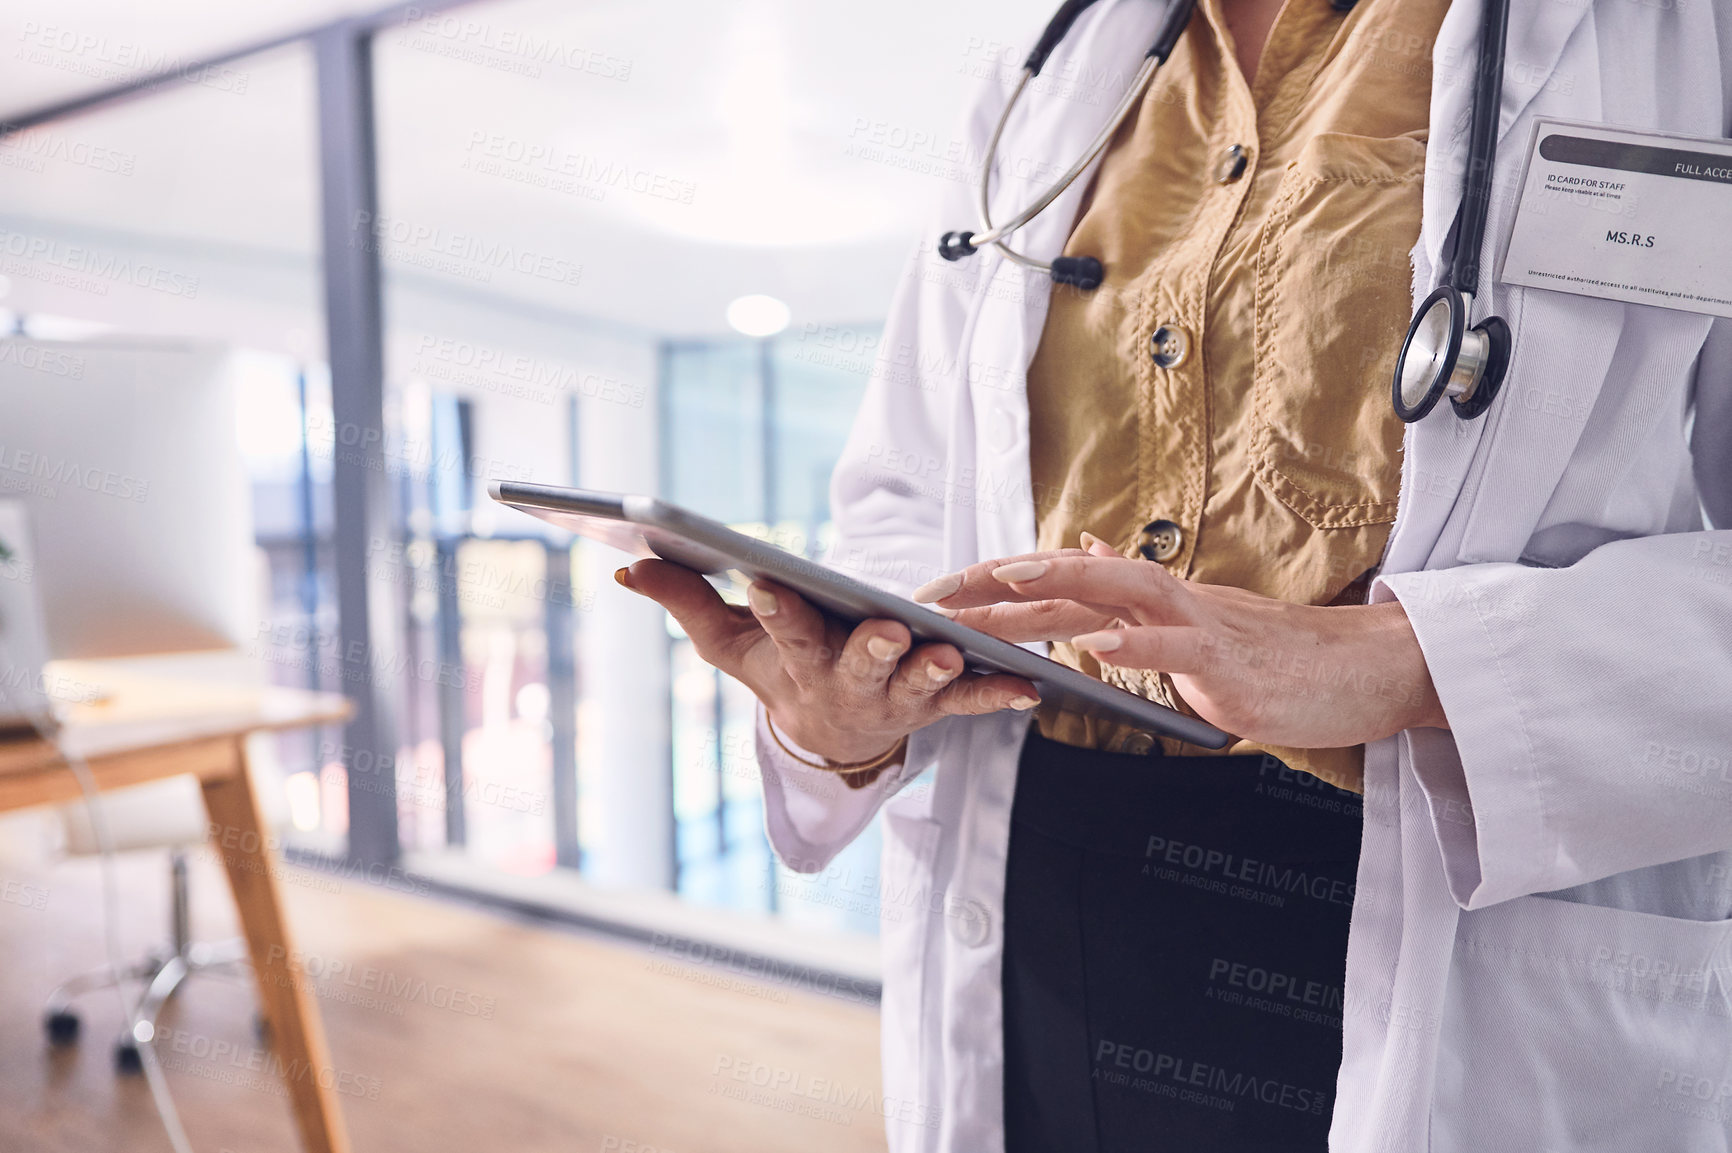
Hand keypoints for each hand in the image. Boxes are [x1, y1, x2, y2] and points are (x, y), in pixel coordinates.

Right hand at [614, 559, 1040, 765]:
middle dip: (872, 649)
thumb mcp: (728, 645)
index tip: (766, 580)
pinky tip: (1030, 686)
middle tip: (887, 631)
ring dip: (937, 670)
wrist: (828, 741)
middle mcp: (850, 686)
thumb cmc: (779, 672)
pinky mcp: (938, 704)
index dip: (776, 609)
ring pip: (920, 687)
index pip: (785, 632)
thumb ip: (686, 601)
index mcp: (799, 663)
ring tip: (954, 653)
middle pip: (862, 665)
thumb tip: (627, 565)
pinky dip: (999, 694)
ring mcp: (897, 699)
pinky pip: (972, 703)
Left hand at [913, 541, 1446, 748]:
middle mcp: (1171, 602)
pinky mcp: (1230, 663)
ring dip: (1055, 590)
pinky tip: (1095, 646)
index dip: (1000, 581)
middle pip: (1072, 577)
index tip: (942, 591)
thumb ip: (1139, 605)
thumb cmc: (1285, 660)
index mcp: (1156, 602)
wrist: (1367, 671)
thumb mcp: (1198, 627)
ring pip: (1116, 594)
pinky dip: (1135, 644)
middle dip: (999, 584)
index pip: (1064, 579)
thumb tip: (1085, 570)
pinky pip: (1177, 648)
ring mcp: (1200, 628)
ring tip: (1002, 590)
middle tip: (936, 595)